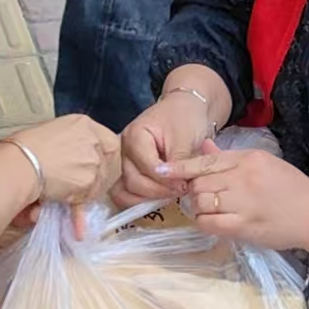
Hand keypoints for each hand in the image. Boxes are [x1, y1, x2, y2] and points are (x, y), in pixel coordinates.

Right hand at [11, 115, 120, 205]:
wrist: (18, 164)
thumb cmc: (23, 148)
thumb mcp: (51, 132)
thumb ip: (70, 142)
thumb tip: (73, 158)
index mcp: (84, 124)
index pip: (109, 141)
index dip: (105, 157)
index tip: (98, 167)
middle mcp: (93, 139)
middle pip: (110, 161)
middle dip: (100, 175)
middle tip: (86, 185)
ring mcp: (93, 161)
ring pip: (101, 181)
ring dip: (87, 191)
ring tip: (67, 193)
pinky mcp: (88, 181)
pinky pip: (88, 197)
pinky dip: (79, 207)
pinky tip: (71, 213)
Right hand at [112, 91, 213, 206]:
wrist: (184, 108)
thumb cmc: (184, 118)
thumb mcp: (186, 137)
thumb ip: (179, 162)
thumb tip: (176, 185)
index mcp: (135, 136)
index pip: (146, 167)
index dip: (166, 180)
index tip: (185, 183)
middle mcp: (122, 150)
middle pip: (132, 181)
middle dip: (158, 191)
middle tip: (181, 190)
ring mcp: (122, 162)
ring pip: (123, 192)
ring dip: (146, 199)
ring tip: (169, 195)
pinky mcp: (127, 172)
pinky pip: (125, 193)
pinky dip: (140, 200)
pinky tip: (158, 198)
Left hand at [161, 140, 308, 270]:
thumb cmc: (290, 188)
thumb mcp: (263, 163)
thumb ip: (229, 158)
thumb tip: (202, 147)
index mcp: (248, 159)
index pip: (205, 161)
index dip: (180, 167)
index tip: (161, 170)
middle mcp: (244, 177)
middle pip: (199, 182)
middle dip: (194, 190)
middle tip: (203, 196)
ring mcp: (244, 203)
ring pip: (201, 202)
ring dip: (198, 207)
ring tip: (211, 208)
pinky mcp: (244, 226)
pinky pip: (209, 223)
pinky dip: (204, 222)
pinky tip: (213, 221)